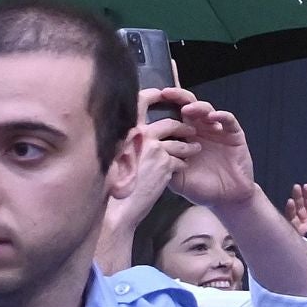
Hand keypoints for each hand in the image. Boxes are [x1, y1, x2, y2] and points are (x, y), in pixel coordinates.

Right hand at [97, 96, 182, 271]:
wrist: (116, 213)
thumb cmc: (113, 187)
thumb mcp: (116, 157)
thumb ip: (127, 141)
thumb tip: (136, 130)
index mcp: (127, 131)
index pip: (141, 103)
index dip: (155, 95)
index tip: (164, 93)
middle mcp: (141, 136)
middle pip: (169, 123)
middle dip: (182, 127)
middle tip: (190, 131)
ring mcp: (154, 149)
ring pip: (180, 140)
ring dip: (188, 145)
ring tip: (193, 149)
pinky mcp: (166, 164)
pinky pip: (181, 157)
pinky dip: (183, 162)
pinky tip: (183, 167)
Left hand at [157, 91, 259, 213]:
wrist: (226, 198)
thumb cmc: (201, 188)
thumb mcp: (176, 179)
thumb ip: (164, 165)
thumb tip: (145, 155)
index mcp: (185, 139)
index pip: (174, 117)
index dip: (164, 108)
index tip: (150, 102)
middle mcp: (200, 131)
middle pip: (190, 107)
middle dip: (179, 98)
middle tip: (167, 93)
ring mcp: (218, 131)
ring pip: (207, 111)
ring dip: (198, 107)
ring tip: (188, 109)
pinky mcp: (234, 134)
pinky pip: (228, 120)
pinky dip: (222, 116)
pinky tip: (214, 117)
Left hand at [286, 183, 306, 254]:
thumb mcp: (300, 248)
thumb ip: (299, 237)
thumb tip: (297, 229)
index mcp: (295, 232)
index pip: (291, 217)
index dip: (290, 209)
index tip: (289, 201)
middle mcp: (304, 226)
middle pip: (300, 209)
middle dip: (298, 198)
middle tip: (296, 187)